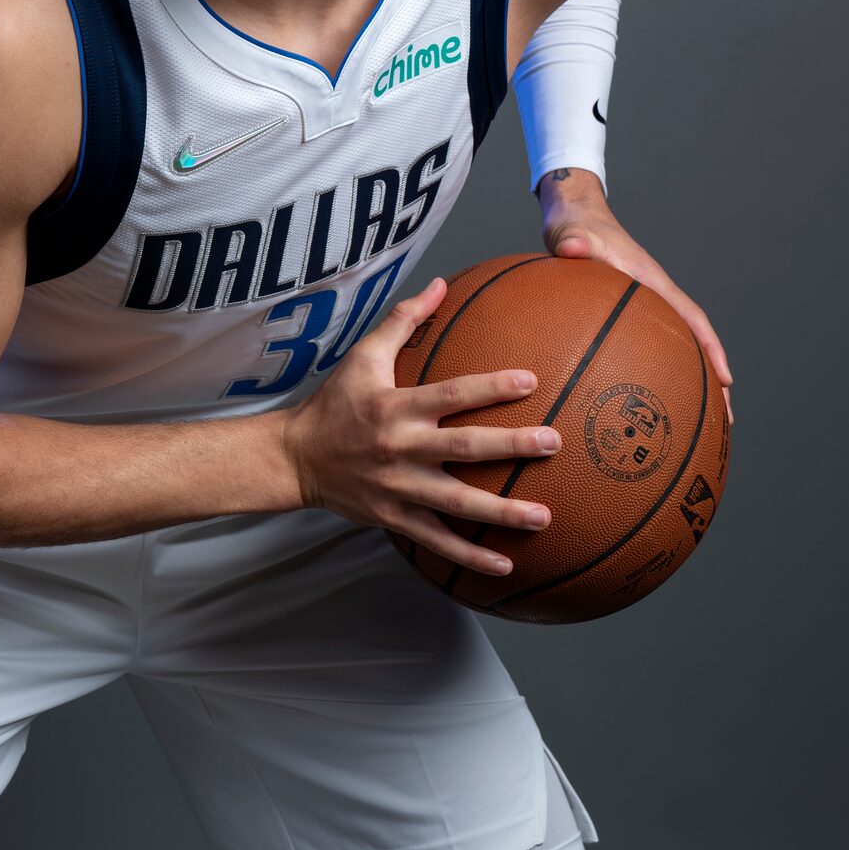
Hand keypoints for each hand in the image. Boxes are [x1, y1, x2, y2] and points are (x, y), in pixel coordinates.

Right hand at [281, 278, 557, 576]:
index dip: (489, 387)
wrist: (294, 458)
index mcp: (395, 407)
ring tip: (544, 516)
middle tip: (553, 443)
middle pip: (463, 448)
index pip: (450, 394)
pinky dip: (470, 556)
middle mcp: (400, 448)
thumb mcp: (363, 356)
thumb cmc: (334, 403)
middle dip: (510, 446)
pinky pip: (437, 540)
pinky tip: (506, 566)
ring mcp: (398, 488)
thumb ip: (403, 320)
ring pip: (457, 503)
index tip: (530, 382)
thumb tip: (439, 283)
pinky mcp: (395, 518)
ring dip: (501, 512)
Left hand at [537, 168, 733, 423]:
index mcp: (652, 283)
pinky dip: (643, 371)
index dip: (711, 349)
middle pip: (691, 343)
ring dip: (683, 380)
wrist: (570, 214)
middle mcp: (652, 297)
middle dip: (709, 378)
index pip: (692, 319)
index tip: (727, 381)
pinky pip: (639, 347)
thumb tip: (572, 247)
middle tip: (723, 419)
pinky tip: (628, 398)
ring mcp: (639, 307)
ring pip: (668, 348)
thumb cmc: (575, 225)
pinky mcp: (619, 314)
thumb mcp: (572, 233)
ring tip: (689, 421)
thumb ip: (574, 241)